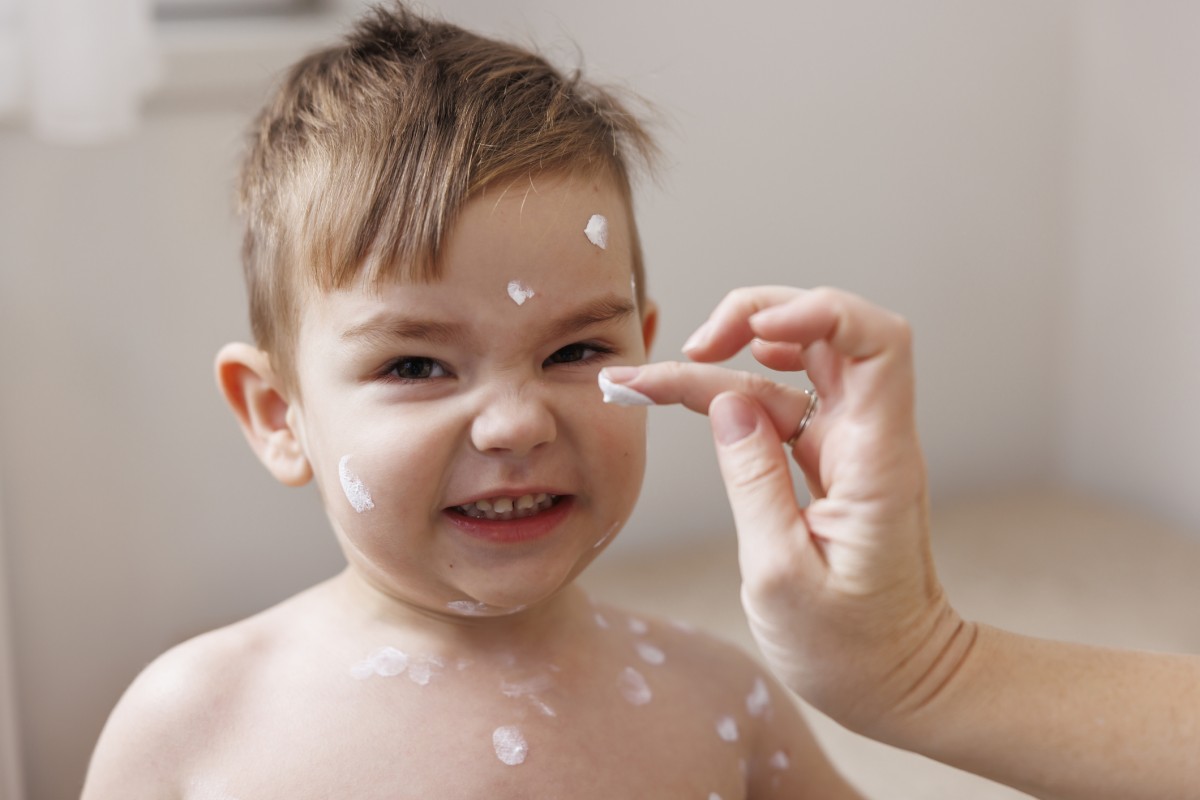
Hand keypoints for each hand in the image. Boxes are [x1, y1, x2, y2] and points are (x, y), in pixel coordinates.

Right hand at [603, 286, 970, 735]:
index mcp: (877, 459)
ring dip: (727, 357)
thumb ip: (753, 481)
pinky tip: (682, 396)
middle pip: (829, 332)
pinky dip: (727, 398)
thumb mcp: (781, 575)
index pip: (877, 342)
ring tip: (655, 377)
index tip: (754, 332)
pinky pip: (776, 409)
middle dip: (757, 317)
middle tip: (692, 347)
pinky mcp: (827, 462)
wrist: (900, 683)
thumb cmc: (850, 648)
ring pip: (791, 367)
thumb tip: (727, 400)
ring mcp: (848, 446)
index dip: (819, 310)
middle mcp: (869, 438)